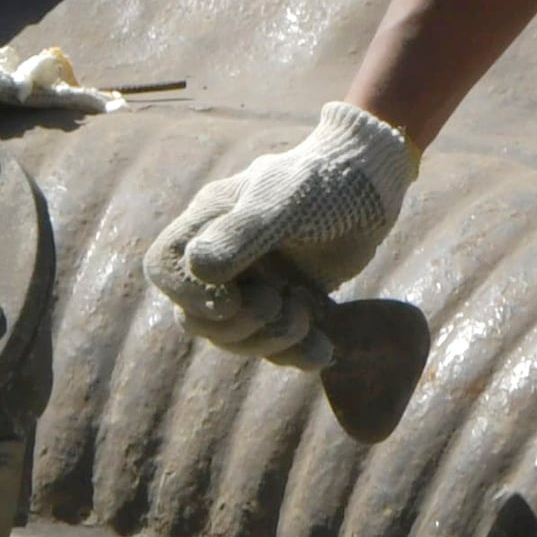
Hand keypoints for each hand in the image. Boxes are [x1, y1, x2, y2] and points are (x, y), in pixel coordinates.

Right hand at [145, 105, 411, 362]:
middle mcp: (224, 258)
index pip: (165, 268)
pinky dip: (298, 354)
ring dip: (270, 341)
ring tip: (306, 315)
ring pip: (236, 338)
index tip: (232, 299)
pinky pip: (277, 345)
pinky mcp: (287, 303)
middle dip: (238, 326)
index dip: (187, 295)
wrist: (372, 186)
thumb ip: (241, 234)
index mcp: (208, 224)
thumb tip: (198, 269)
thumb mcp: (283, 203)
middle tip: (280, 303)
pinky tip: (324, 348)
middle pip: (198, 317)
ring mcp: (254, 283)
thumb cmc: (323, 183)